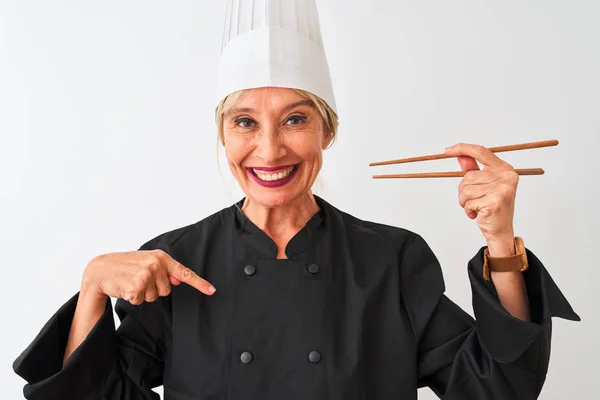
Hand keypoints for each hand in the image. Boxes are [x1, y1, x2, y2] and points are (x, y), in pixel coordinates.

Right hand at [81, 249, 215, 304]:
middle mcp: (156, 265)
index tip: (212, 290)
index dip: (199, 283)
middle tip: (138, 279)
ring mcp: (146, 276)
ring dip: (143, 294)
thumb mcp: (146, 262)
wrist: (100, 269)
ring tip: (131, 282)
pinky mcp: (136, 287)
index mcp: (161, 257)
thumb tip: (177, 280)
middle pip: (166, 291)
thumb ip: (163, 270)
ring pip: (154, 298)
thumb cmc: (124, 266)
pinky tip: (125, 288)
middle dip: (153, 289)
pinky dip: (133, 298)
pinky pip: (141, 301)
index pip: (184, 272)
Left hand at [444, 143, 518, 244]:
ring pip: (466, 190)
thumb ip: (473, 169)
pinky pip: (468, 202)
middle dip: (464, 191)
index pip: (481, 152)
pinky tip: (478, 214)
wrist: (500, 231)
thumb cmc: (491, 207)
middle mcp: (506, 176)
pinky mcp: (495, 201)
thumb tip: (460, 155)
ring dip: (465, 202)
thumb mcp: (483, 186)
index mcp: (505, 169)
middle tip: (474, 201)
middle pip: (468, 176)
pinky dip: (468, 210)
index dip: (462, 148)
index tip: (446, 151)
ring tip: (476, 208)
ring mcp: (502, 189)